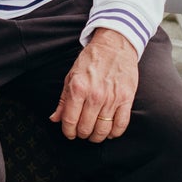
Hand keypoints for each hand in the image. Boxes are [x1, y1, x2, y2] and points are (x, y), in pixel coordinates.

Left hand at [51, 28, 138, 142]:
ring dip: (97, 136)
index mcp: (78, 88)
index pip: (70, 120)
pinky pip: (121, 124)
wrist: (114, 44)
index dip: (68, 131)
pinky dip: (115, 133)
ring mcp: (112, 98)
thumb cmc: (92, 59)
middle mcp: (95, 95)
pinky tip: (110, 131)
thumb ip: (63, 100)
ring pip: (103, 129)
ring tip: (94, 134)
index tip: (69, 133)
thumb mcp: (71, 76)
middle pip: (85, 128)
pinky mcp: (126, 98)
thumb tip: (54, 118)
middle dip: (81, 134)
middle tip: (82, 132)